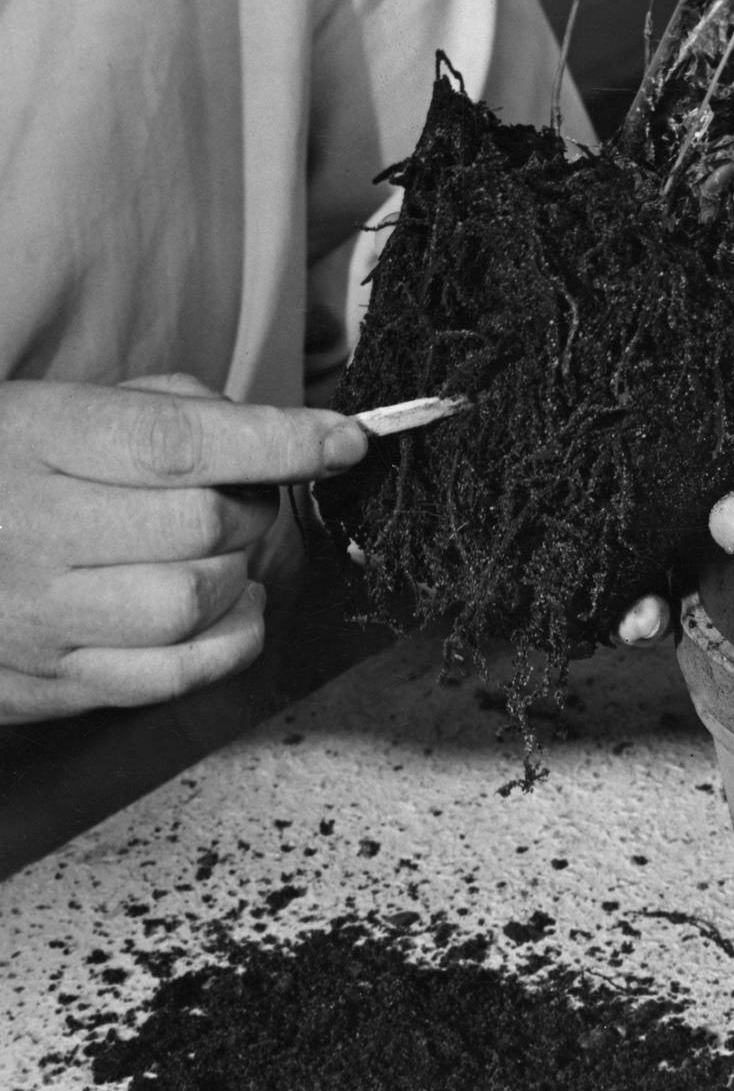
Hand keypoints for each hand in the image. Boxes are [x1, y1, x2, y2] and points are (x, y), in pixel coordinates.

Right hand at [0, 374, 367, 720]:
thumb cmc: (6, 473)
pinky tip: (227, 610)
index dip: (278, 443)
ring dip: (238, 576)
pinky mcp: (55, 683)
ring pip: (196, 602)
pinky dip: (230, 642)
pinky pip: (177, 674)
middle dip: (253, 509)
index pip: (178, 443)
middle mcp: (33, 531)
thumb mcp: (61, 407)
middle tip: (241, 500)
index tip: (344, 441)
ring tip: (221, 556)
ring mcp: (41, 617)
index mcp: (35, 439)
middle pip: (203, 525)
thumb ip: (170, 408)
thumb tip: (277, 433)